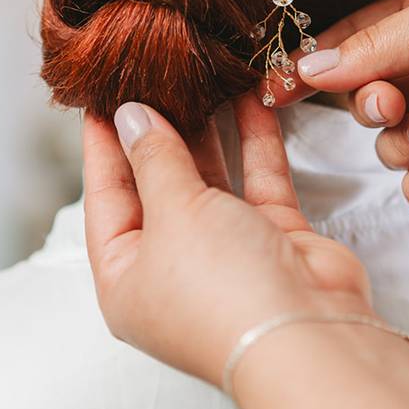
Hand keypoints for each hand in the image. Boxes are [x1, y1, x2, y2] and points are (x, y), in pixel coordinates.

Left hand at [83, 94, 371, 387]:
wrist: (306, 333)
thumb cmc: (221, 291)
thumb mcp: (172, 215)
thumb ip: (154, 160)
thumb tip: (132, 118)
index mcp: (127, 278)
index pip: (106, 199)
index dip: (104, 146)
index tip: (102, 96)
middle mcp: (175, 266)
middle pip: (158, 186)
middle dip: (158, 132)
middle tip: (155, 76)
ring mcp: (227, 252)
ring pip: (212, 180)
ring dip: (208, 131)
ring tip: (199, 78)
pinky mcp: (275, 239)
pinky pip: (259, 181)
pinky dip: (255, 142)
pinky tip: (250, 98)